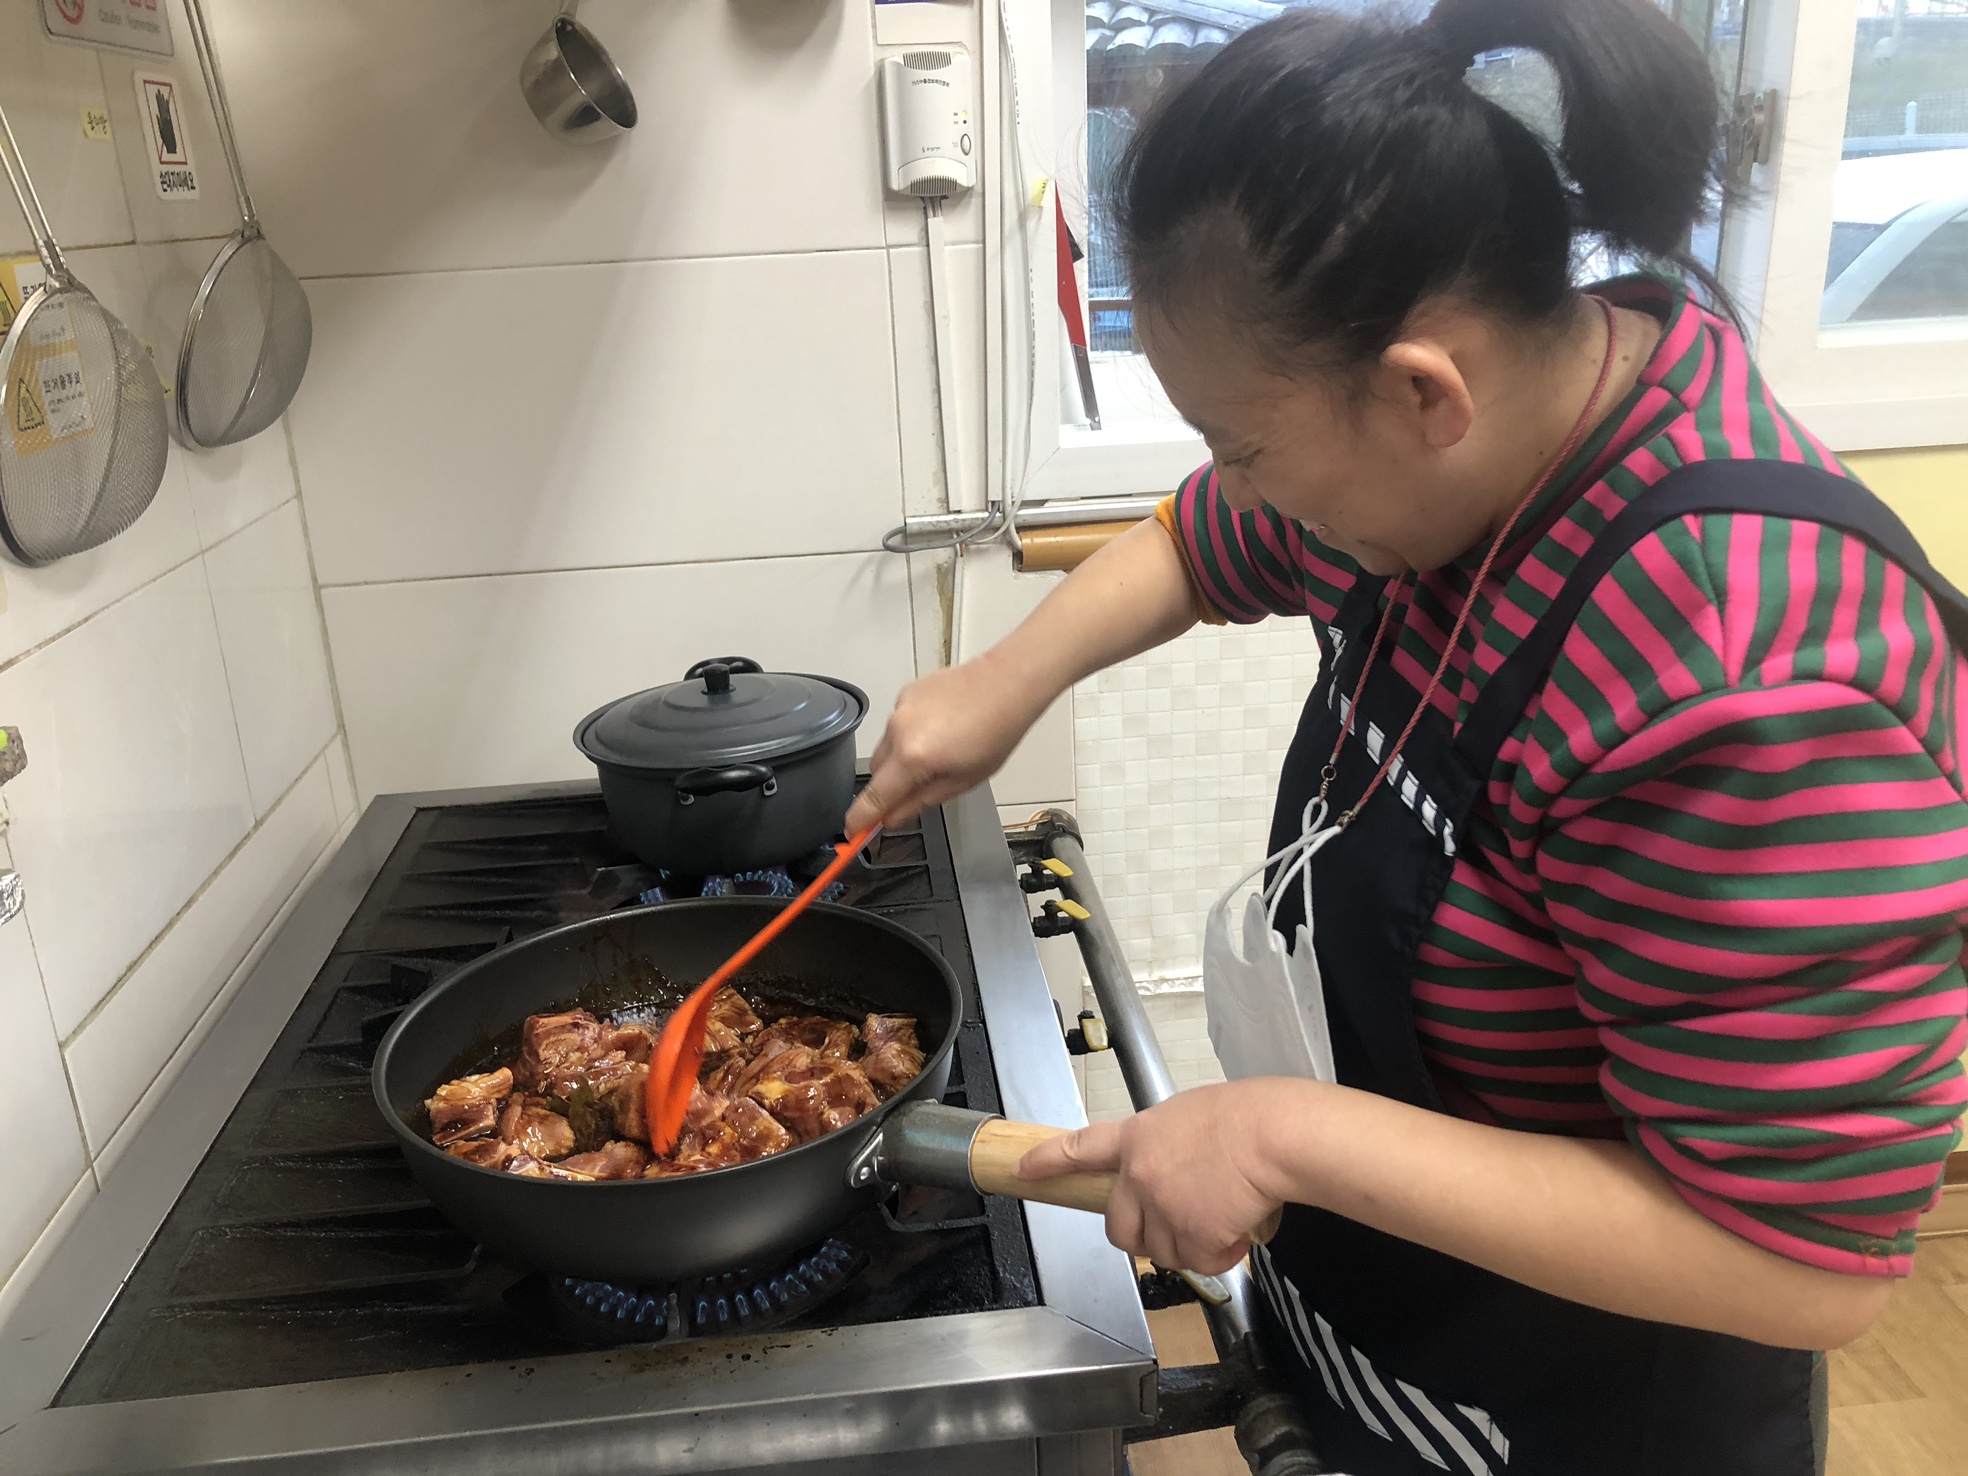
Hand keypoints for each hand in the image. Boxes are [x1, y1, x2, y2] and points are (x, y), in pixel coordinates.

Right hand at [846, 655, 1045, 832]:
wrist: (1006, 684)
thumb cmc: (995, 734)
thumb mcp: (963, 780)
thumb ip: (920, 801)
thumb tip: (891, 817)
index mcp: (913, 757)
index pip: (875, 797)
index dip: (860, 819)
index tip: (852, 832)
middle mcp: (898, 730)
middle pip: (876, 772)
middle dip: (888, 787)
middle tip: (915, 792)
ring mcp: (899, 708)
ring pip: (886, 747)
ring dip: (901, 759)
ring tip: (940, 752)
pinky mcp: (905, 693)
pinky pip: (898, 724)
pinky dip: (911, 734)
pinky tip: (940, 729)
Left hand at [1017, 1081, 1295, 1274]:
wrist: (1272, 1136)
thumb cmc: (1249, 1116)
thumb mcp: (1190, 1114)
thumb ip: (1167, 1144)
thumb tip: (1175, 1168)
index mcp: (1138, 1136)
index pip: (1081, 1148)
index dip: (1049, 1161)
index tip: (1023, 1169)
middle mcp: (1140, 1175)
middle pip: (1119, 1229)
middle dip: (1143, 1235)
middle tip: (1178, 1223)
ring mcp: (1162, 1208)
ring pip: (1163, 1252)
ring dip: (1192, 1244)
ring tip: (1224, 1212)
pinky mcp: (1191, 1235)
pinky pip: (1200, 1262)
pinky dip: (1220, 1254)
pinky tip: (1237, 1228)